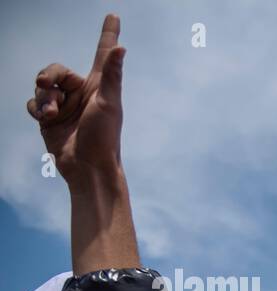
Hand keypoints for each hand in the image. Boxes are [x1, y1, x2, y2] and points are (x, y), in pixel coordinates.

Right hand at [28, 14, 125, 189]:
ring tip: (53, 114)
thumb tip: (121, 48)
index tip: (114, 15)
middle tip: (46, 85)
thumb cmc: (104, 137)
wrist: (87, 167)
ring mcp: (64, 105)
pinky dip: (35, 108)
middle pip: (55, 70)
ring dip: (44, 99)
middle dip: (48, 76)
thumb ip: (111, 75)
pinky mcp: (49, 118)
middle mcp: (81, 92)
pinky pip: (33, 102)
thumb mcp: (108, 104)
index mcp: (99, 85)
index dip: (107, 33)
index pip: (102, 52)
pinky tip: (45, 119)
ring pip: (42, 87)